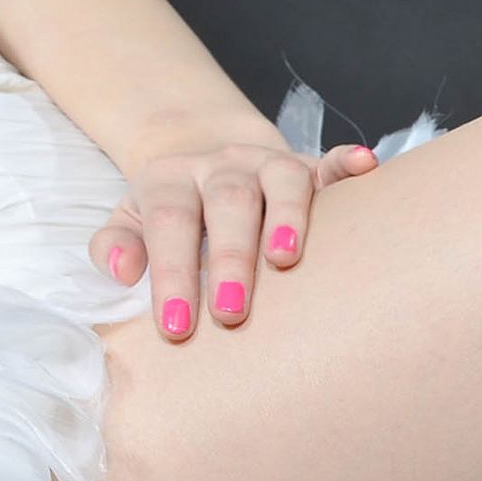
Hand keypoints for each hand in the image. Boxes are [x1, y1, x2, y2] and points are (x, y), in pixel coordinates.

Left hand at [91, 128, 379, 340]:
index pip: (169, 224)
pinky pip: (329, 161)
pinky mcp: (308, 166)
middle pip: (227, 202)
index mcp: (171, 180)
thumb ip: (115, 244)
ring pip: (282, 180)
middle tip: (231, 312)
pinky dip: (347, 163)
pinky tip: (366, 167)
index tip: (176, 328)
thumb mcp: (130, 221)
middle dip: (230, 257)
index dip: (171, 273)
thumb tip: (121, 271)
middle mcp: (222, 165)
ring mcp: (268, 163)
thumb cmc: (172, 212)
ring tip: (288, 258)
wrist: (204, 153)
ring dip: (288, 216)